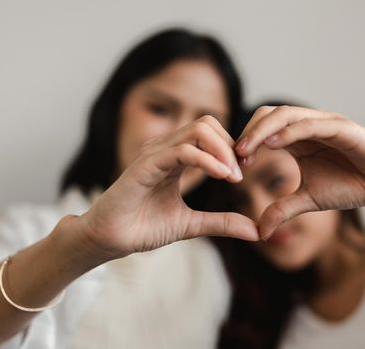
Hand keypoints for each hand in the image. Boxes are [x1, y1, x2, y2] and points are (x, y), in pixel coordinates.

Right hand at [78, 115, 258, 259]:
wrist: (110, 240)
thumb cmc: (143, 228)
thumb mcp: (191, 225)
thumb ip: (221, 223)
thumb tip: (254, 232)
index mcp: (175, 157)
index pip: (210, 133)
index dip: (231, 149)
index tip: (241, 175)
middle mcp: (165, 149)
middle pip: (207, 124)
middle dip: (230, 146)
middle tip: (239, 174)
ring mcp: (155, 154)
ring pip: (199, 130)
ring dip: (223, 151)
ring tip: (233, 177)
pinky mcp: (146, 165)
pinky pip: (183, 150)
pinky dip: (207, 160)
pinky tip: (222, 176)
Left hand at [235, 106, 364, 238]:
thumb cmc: (350, 186)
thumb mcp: (308, 200)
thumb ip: (282, 210)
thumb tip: (258, 232)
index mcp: (297, 138)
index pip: (263, 128)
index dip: (245, 141)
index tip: (231, 164)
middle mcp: (307, 125)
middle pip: (269, 115)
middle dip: (248, 132)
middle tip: (233, 156)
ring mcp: (325, 123)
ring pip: (286, 115)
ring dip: (262, 131)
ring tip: (245, 150)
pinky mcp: (343, 128)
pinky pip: (311, 124)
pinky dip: (290, 131)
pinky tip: (273, 144)